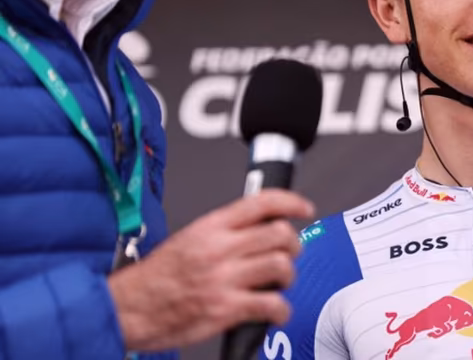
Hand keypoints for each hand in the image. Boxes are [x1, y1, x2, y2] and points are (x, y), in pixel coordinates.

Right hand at [108, 189, 314, 351]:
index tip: (304, 208)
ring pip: (281, 265)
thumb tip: (258, 229)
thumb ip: (224, 232)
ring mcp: (224, 278)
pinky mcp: (225, 309)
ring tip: (278, 283)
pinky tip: (274, 312)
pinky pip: (271, 304)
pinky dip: (281, 310)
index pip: (261, 202)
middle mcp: (220, 248)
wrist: (126, 308)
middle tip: (288, 255)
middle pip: (279, 234)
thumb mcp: (189, 239)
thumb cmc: (156, 278)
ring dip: (287, 277)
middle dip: (293, 245)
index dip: (290, 202)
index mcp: (211, 227)